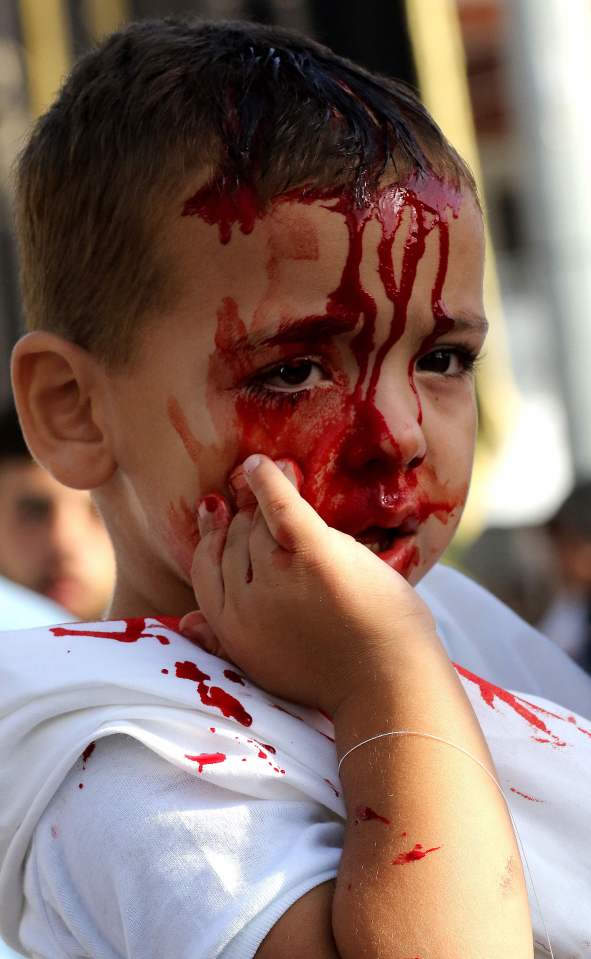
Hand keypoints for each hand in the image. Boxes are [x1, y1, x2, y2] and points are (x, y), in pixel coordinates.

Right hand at [181, 454, 436, 713]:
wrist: (392, 687)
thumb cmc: (337, 674)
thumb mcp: (265, 665)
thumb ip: (222, 640)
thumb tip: (184, 623)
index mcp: (232, 630)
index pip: (205, 569)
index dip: (210, 537)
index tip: (216, 512)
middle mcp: (246, 604)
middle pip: (234, 541)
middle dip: (246, 519)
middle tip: (263, 500)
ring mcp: (279, 578)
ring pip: (259, 524)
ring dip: (265, 499)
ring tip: (279, 474)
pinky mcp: (315, 557)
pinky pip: (280, 505)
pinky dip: (269, 479)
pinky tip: (265, 463)